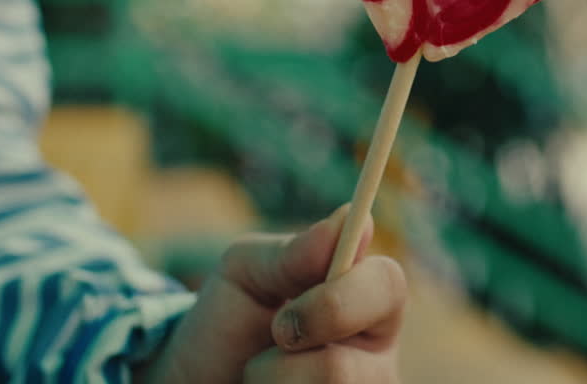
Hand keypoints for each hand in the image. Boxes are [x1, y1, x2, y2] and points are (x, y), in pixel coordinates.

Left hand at [140, 205, 406, 383]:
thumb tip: (352, 217)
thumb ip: (293, 251)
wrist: (198, 381)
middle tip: (265, 356)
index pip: (388, 285)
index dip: (338, 302)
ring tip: (258, 378)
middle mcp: (375, 355)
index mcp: (363, 300)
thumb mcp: (246, 273)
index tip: (284, 322)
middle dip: (292, 367)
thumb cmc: (228, 321)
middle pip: (355, 370)